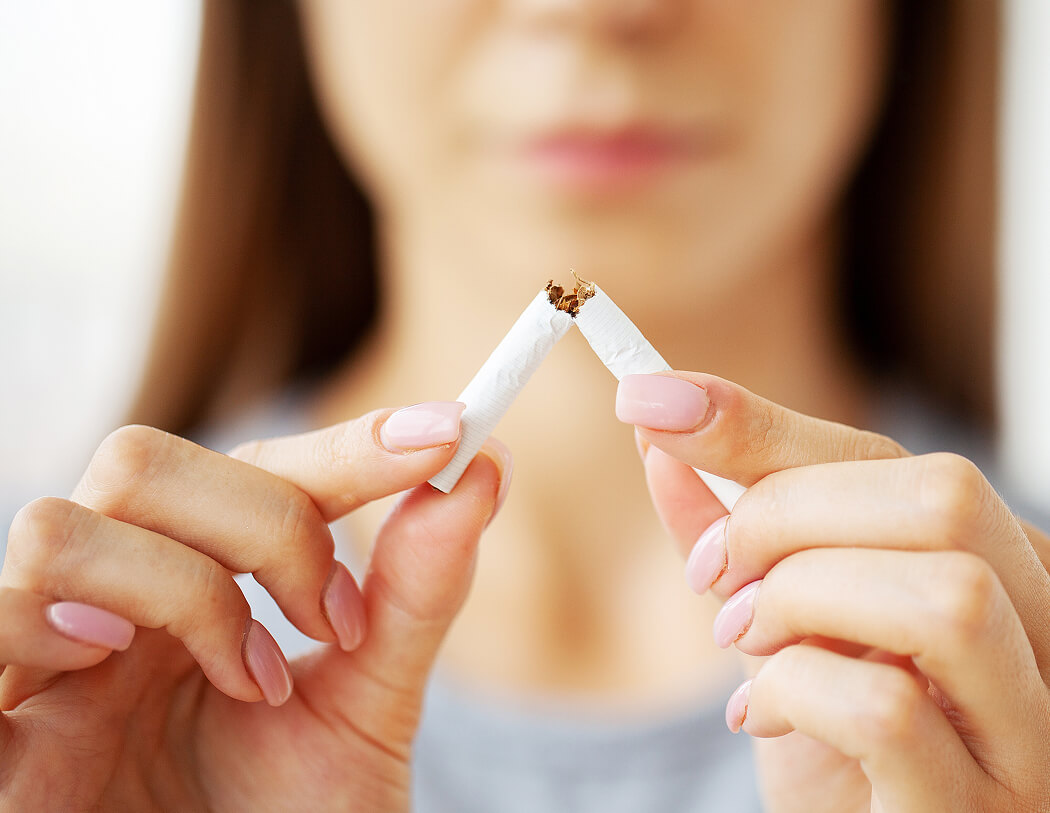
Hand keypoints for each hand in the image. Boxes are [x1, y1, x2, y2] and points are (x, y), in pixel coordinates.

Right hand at [0, 402, 508, 811]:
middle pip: (142, 462)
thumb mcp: (368, 711)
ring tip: (255, 680)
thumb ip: (415, 598)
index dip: (344, 445)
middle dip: (265, 522)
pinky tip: (115, 663)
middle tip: (335, 617)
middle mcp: (114, 606)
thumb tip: (483, 471)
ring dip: (185, 589)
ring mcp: (43, 661)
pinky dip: (53, 620)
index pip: (254, 470)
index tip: (448, 431)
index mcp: (198, 590)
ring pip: (62, 526)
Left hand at [616, 372, 1049, 812]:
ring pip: (945, 595)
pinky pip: (886, 710)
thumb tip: (662, 429)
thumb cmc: (828, 746)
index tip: (652, 401)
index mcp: (1002, 572)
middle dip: (788, 514)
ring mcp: (1031, 736)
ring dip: (800, 597)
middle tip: (716, 573)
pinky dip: (789, 690)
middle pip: (944, 498)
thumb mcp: (777, 620)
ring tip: (746, 637)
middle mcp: (1045, 639)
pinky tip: (759, 715)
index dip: (761, 424)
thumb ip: (732, 531)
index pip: (896, 459)